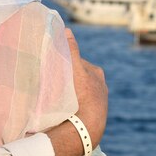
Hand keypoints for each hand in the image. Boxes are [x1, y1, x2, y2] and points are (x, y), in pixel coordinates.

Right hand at [65, 28, 107, 146]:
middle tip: (55, 83)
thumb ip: (71, 49)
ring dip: (70, 93)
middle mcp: (100, 87)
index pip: (78, 63)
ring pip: (80, 92)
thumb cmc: (80, 93)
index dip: (66, 63)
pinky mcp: (93, 115)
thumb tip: (67, 30)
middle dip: (69, 78)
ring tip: (58, 98)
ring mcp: (98, 102)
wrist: (86, 125)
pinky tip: (64, 109)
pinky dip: (73, 105)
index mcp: (97, 73)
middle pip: (80, 77)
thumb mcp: (74, 67)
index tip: (56, 68)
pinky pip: (80, 105)